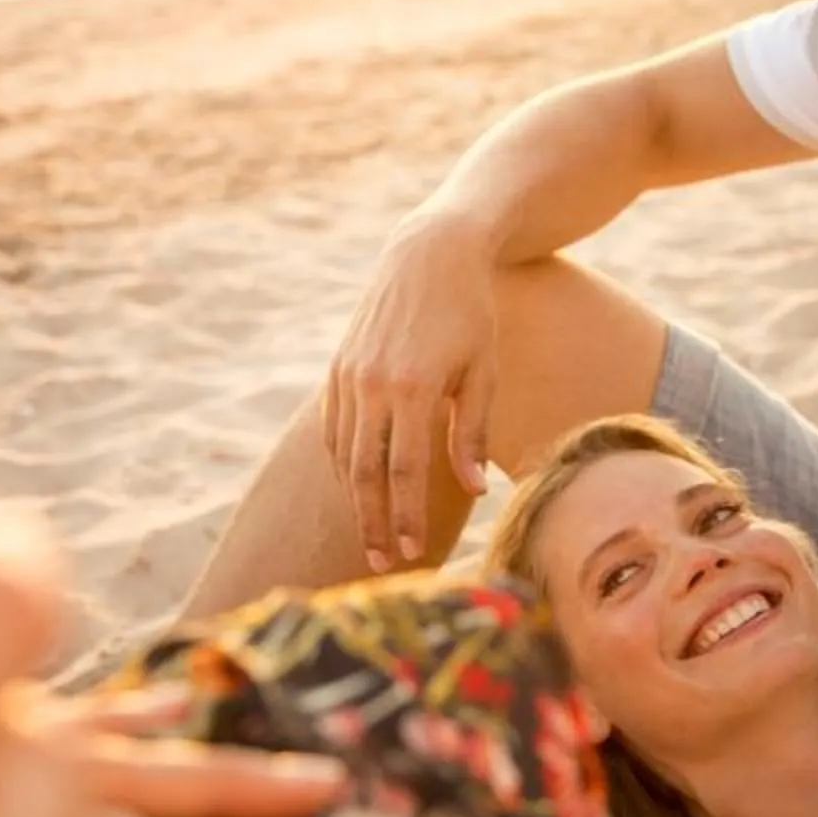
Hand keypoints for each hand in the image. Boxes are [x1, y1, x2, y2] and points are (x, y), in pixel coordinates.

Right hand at [322, 214, 501, 570]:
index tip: (415, 554)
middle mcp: (372, 384)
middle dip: (374, 523)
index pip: (404, 473)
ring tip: (373, 534)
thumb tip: (473, 491)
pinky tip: (360, 486)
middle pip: (365, 473)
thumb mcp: (483, 371)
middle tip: (386, 562)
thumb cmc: (470, 313)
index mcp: (413, 389)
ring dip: (356, 499)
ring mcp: (349, 375)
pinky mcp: (338, 366)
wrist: (429, 253)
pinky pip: (335, 428)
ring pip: (343, 454)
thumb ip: (472, 432)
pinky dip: (344, 463)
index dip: (408, 518)